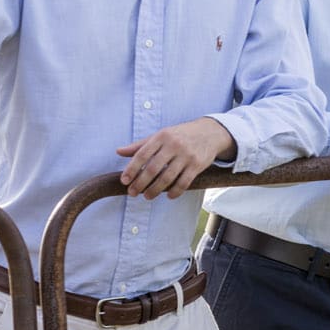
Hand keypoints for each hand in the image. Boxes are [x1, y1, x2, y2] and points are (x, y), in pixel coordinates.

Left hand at [116, 118, 234, 197]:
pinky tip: (168, 195)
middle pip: (153, 169)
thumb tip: (118, 152)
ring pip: (167, 178)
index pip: (142, 154)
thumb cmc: (181, 135)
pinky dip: (175, 191)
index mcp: (162, 136)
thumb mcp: (161, 135)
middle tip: (132, 193)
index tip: (124, 181)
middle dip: (140, 183)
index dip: (131, 169)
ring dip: (155, 190)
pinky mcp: (197, 165)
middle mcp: (174, 145)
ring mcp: (187, 155)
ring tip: (147, 196)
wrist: (210, 132)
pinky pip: (184, 182)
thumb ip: (140, 145)